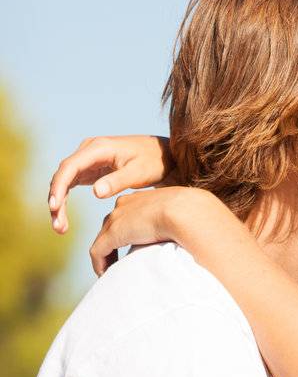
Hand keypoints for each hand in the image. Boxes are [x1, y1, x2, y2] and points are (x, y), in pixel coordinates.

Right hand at [48, 135, 170, 234]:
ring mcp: (88, 158)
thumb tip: (96, 192)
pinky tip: (64, 220)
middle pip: (63, 175)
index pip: (70, 166)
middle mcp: (89, 150)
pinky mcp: (90, 168)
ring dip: (58, 203)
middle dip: (56, 200)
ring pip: (64, 181)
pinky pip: (70, 184)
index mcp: (99, 148)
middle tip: (58, 226)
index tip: (55, 207)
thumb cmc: (154, 162)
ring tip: (60, 228)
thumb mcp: (139, 172)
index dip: (59, 187)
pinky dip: (65, 201)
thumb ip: (118, 181)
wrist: (164, 155)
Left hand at [89, 187, 209, 275]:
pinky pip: (97, 252)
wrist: (185, 212)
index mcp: (140, 198)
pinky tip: (105, 275)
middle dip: (112, 244)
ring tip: (111, 271)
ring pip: (101, 240)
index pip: (124, 214)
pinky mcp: (113, 234)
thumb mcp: (179, 215)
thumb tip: (177, 237)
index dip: (125, 231)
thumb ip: (171, 223)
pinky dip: (99, 265)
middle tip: (118, 262)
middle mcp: (124, 204)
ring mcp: (116, 218)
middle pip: (109, 226)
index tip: (132, 247)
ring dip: (105, 256)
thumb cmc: (191, 215)